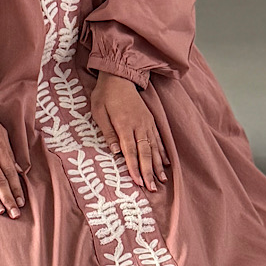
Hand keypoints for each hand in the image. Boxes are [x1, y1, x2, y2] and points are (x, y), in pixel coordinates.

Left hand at [90, 72, 169, 191]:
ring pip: (155, 147)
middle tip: (152, 188)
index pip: (130, 150)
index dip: (134, 167)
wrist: (118, 77)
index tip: (138, 182)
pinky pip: (158, 138)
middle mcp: (139, 125)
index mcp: (124, 124)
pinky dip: (163, 151)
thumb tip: (115, 152)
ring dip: (158, 164)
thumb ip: (107, 132)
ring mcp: (147, 122)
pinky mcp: (150, 120)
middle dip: (149, 171)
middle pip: (145, 152)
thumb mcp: (99, 113)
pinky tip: (166, 162)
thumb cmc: (104, 96)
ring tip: (162, 180)